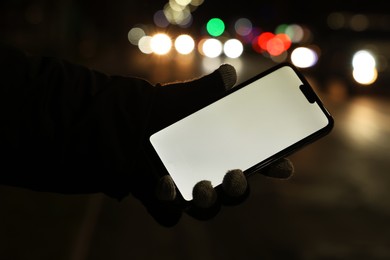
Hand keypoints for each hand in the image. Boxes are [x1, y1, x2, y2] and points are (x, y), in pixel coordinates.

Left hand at [135, 64, 293, 225]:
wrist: (123, 124)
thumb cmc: (161, 113)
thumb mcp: (184, 100)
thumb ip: (207, 90)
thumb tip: (228, 73)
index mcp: (221, 152)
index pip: (253, 163)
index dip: (271, 168)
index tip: (283, 167)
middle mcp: (208, 173)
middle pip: (232, 191)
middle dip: (238, 189)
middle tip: (236, 174)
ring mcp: (185, 189)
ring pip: (206, 207)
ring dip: (208, 200)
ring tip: (202, 186)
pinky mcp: (161, 199)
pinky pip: (169, 212)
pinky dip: (170, 202)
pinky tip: (165, 183)